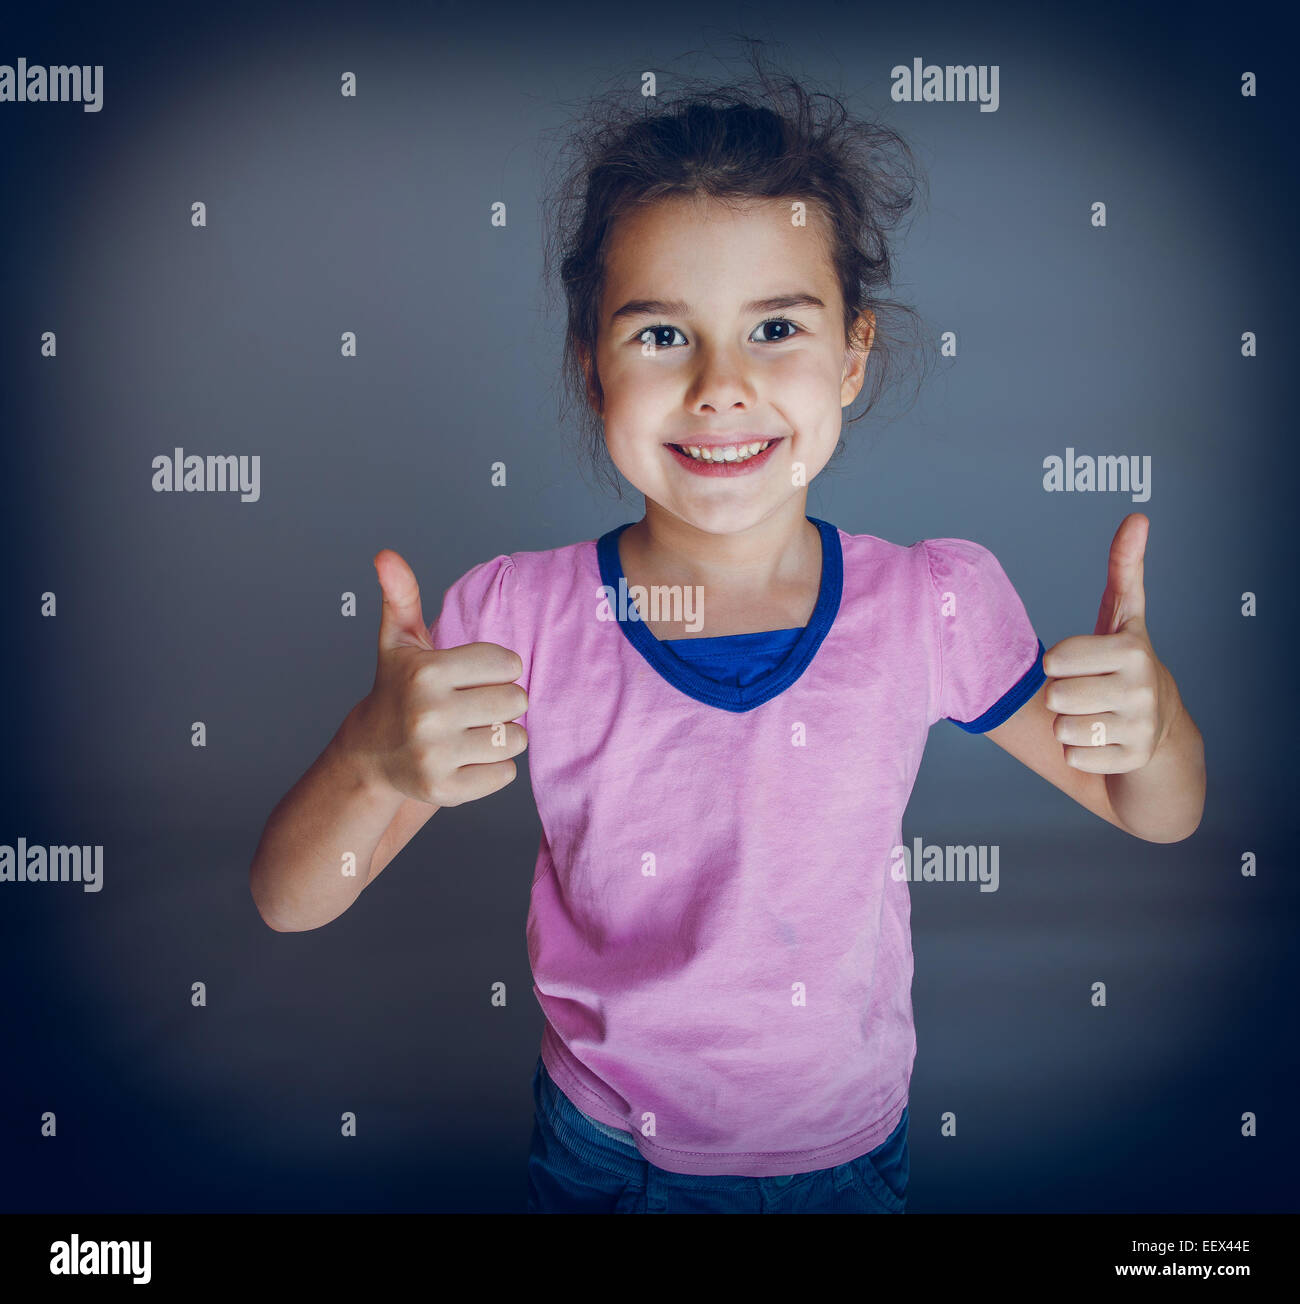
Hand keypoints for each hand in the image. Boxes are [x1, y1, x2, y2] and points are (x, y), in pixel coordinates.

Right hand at [349, 549, 526, 805]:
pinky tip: (468, 757)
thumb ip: (401, 594)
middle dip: (504, 700)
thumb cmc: (397, 689)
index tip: (476, 674)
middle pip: (516, 700)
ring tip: (475, 730)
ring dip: (504, 734)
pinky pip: (506, 774)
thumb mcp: (398, 640)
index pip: (508, 663)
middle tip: (477, 705)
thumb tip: (385, 555)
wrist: (369, 754)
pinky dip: (495, 767)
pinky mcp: (445, 791)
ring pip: (516, 738)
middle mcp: (429, 715)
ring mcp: (436, 756)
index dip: (499, 668)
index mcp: (426, 673)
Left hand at [1041, 513, 1172, 773]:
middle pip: (1056, 696)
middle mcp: (1141, 689)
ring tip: (1094, 714)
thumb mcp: (1124, 616)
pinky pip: (1073, 758)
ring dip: (1068, 724)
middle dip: (1062, 695)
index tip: (1081, 661)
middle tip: (1088, 691)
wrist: (1160, 726)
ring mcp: (1140, 728)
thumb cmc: (1124, 661)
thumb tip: (1138, 516)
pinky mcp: (1131, 761)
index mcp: (1132, 650)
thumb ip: (1125, 568)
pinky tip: (1103, 740)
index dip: (1058, 662)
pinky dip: (1079, 753)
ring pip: (1062, 730)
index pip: (1056, 659)